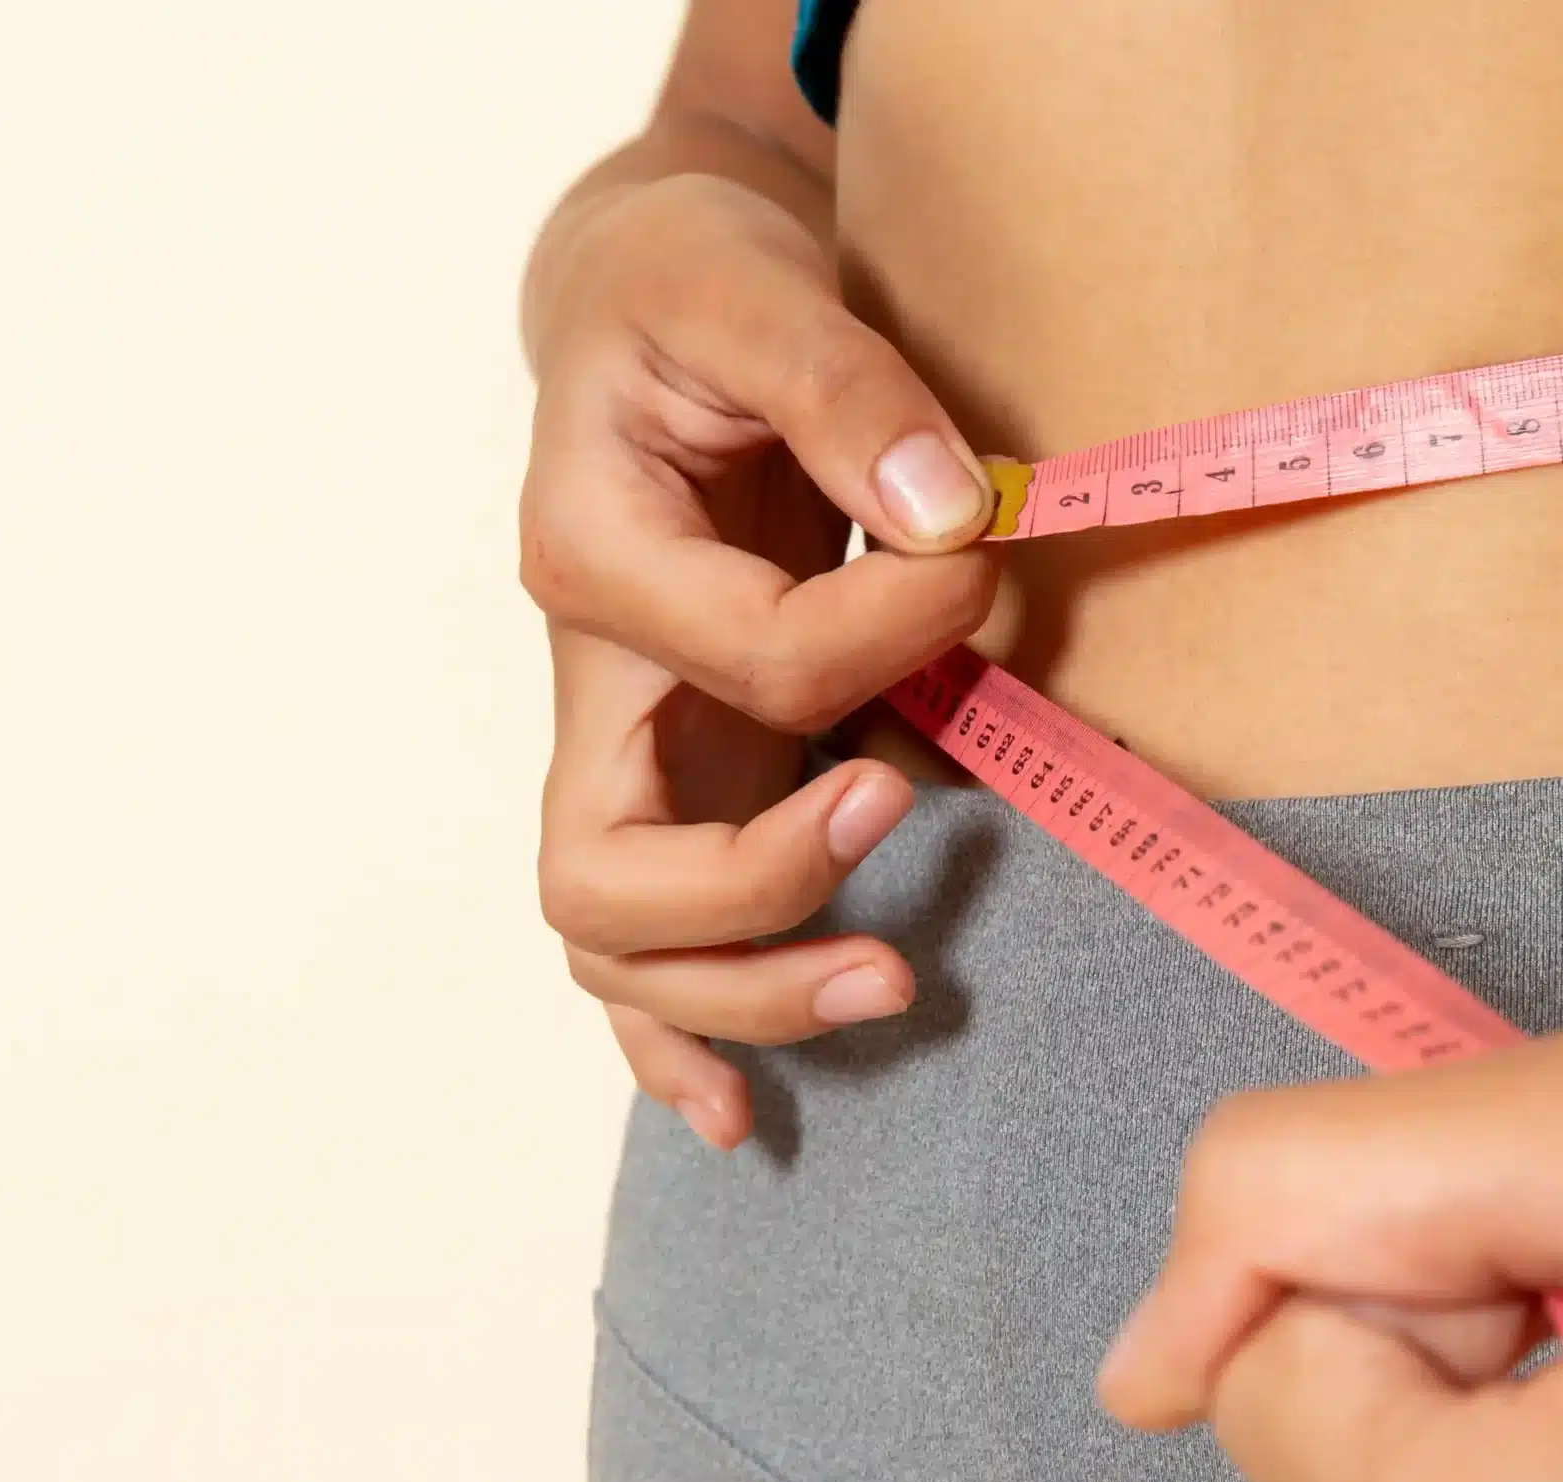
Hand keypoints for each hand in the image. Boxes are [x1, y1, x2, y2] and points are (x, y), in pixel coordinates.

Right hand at [522, 173, 1000, 1144]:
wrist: (647, 304)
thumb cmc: (694, 288)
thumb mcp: (755, 286)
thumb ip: (845, 391)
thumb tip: (949, 518)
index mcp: (587, 555)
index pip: (749, 659)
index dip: (888, 635)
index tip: (979, 556)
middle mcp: (583, 679)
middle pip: (608, 871)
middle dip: (761, 890)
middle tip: (900, 823)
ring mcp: (619, 748)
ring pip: (617, 943)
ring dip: (739, 994)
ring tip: (887, 990)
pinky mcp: (670, 777)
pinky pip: (641, 944)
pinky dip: (683, 1035)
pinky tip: (744, 1115)